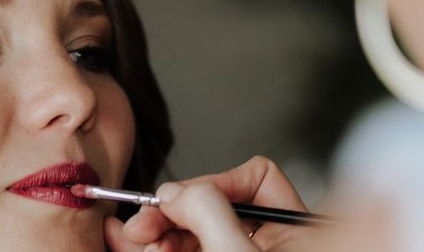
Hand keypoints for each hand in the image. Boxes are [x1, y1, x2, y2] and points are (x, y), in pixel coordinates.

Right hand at [105, 156, 312, 251]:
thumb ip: (209, 211)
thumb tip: (174, 190)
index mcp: (294, 233)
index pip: (258, 178)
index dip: (214, 183)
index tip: (179, 202)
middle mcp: (268, 244)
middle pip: (216, 205)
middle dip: (173, 211)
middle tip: (141, 224)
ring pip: (194, 232)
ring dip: (158, 232)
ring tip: (131, 238)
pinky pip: (184, 250)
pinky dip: (156, 247)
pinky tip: (130, 244)